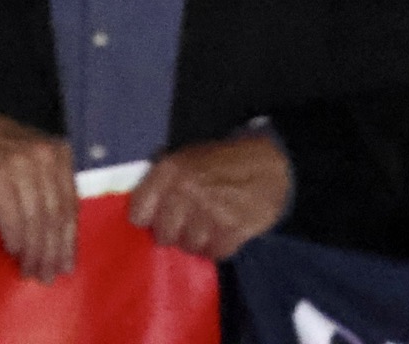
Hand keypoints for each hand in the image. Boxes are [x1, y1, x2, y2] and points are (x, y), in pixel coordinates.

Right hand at [0, 98, 79, 280]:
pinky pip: (12, 215)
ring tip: (29, 270)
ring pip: (36, 219)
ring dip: (34, 251)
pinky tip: (13, 251)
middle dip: (53, 251)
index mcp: (58, 151)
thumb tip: (54, 235)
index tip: (66, 265)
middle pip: (56, 214)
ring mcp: (21, 162)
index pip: (70, 203)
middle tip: (47, 276)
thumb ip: (42, 185)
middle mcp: (45, 154)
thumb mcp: (24, 158)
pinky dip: (15, 237)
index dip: (69, 239)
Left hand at [127, 131, 290, 261]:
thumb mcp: (188, 156)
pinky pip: (214, 253)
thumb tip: (138, 202)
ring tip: (211, 223)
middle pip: (163, 235)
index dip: (147, 218)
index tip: (154, 219)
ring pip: (189, 246)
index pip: (138, 212)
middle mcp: (185, 191)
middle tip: (188, 221)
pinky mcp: (231, 230)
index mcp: (170, 170)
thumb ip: (162, 179)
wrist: (270, 165)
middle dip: (174, 232)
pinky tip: (225, 228)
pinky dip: (219, 245)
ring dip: (199, 240)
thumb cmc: (224, 162)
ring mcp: (208, 212)